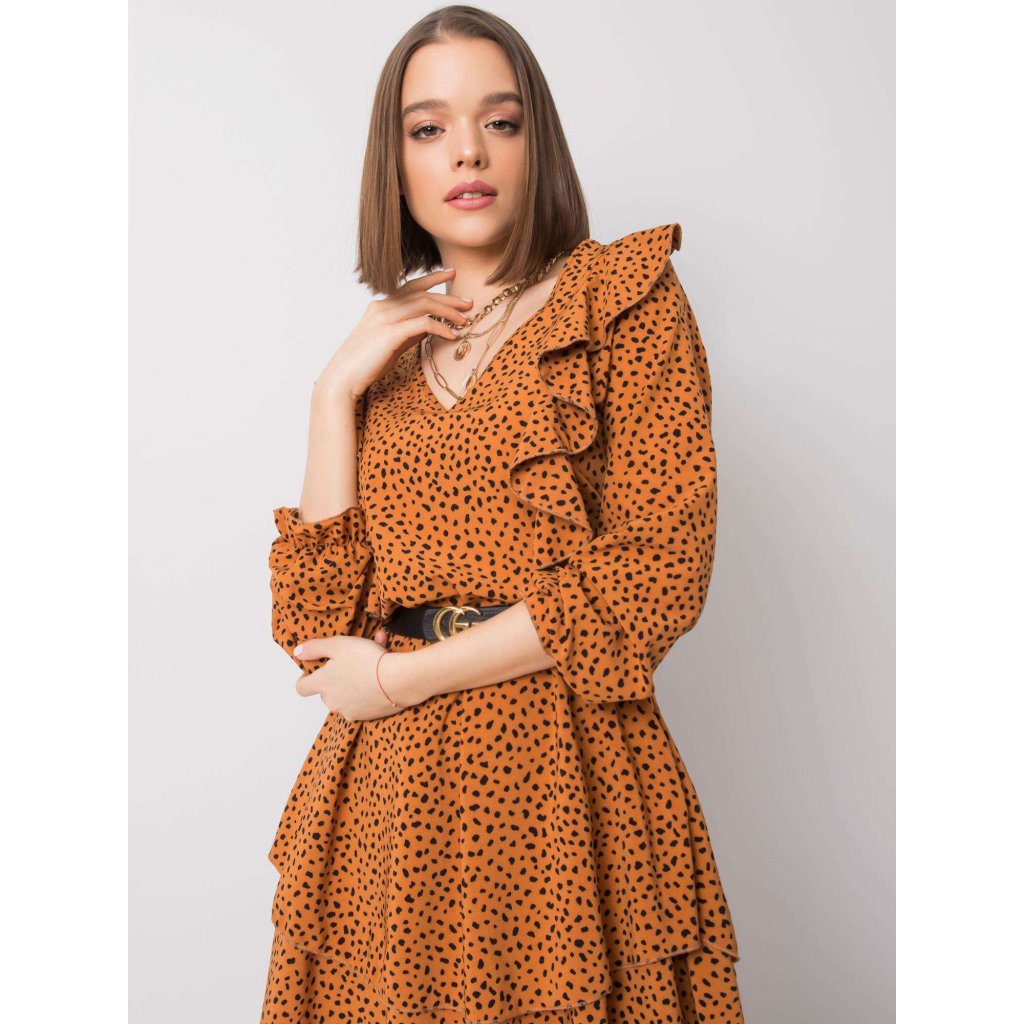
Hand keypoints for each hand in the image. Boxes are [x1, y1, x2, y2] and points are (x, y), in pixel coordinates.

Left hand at [293, 628, 424, 720]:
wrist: (398, 680)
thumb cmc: (367, 660)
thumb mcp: (338, 644)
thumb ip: (314, 648)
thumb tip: (297, 652)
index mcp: (322, 684)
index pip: (301, 687)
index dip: (305, 679)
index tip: (314, 671)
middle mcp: (332, 702)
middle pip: (326, 692)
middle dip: (336, 679)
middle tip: (351, 661)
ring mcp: (349, 711)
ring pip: (346, 696)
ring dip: (353, 684)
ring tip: (370, 665)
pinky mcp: (367, 716)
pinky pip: (362, 702)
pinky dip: (368, 692)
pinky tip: (380, 678)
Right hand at [315, 269, 474, 399]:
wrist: (342, 378)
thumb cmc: (365, 364)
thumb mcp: (391, 344)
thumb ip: (409, 332)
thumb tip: (430, 327)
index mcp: (380, 307)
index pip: (410, 286)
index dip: (432, 278)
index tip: (452, 273)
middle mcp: (382, 307)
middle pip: (422, 294)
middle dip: (448, 297)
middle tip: (469, 302)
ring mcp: (385, 318)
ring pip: (424, 304)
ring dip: (448, 311)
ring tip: (465, 320)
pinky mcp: (390, 333)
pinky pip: (422, 324)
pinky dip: (441, 327)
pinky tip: (453, 335)